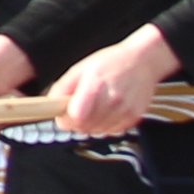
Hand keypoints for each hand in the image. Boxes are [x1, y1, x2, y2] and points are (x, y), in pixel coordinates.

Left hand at [50, 28, 177, 136]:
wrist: (143, 61)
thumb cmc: (110, 62)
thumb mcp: (80, 68)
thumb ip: (63, 88)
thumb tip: (50, 105)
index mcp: (96, 85)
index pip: (77, 116)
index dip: (65, 119)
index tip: (62, 114)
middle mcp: (113, 100)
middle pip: (85, 127)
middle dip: (75, 122)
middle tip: (75, 110)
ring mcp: (125, 110)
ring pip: (97, 132)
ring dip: (89, 125)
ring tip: (91, 109)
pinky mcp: (134, 117)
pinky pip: (111, 131)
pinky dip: (103, 126)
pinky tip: (105, 112)